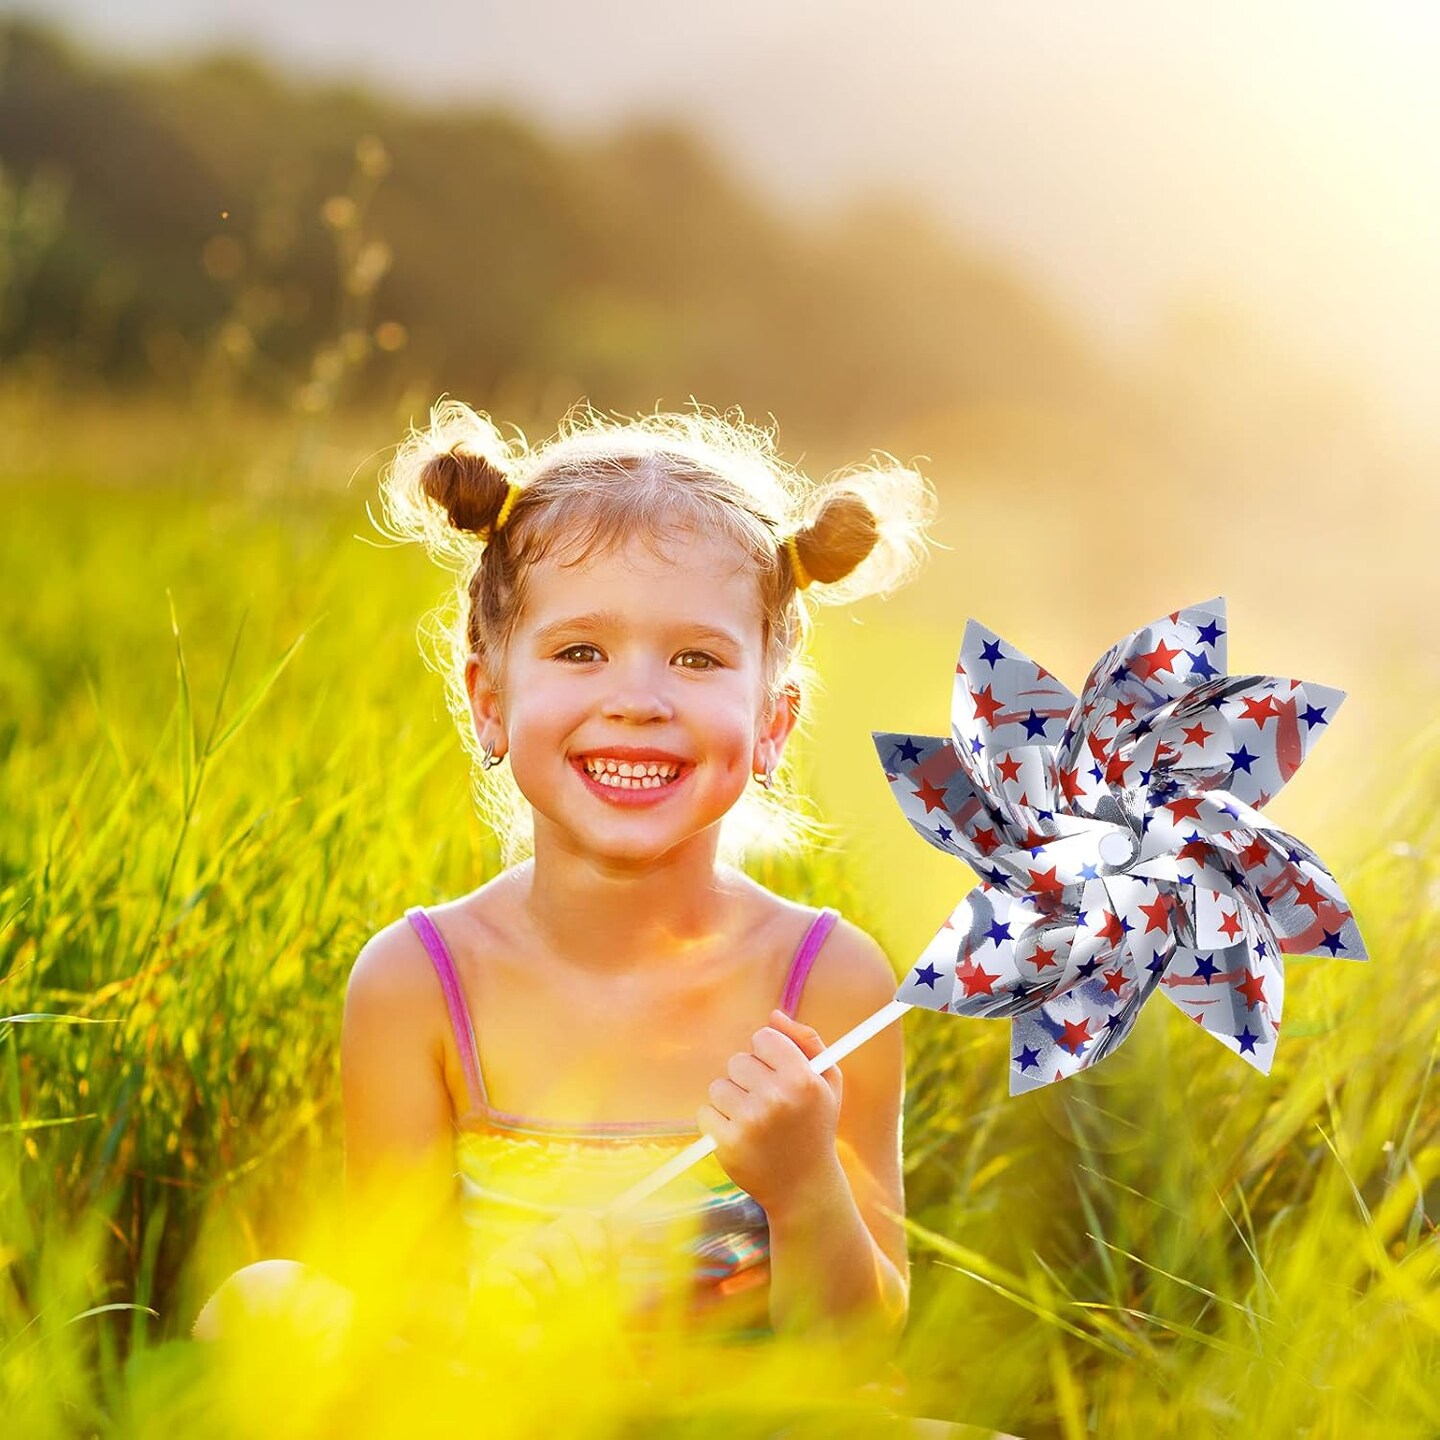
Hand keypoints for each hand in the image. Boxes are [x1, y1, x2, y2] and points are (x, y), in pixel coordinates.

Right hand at [472, 1210, 624, 1332]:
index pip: (579, 1221)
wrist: (529, 1340)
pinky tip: (534, 1326)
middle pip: (557, 1240)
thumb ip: (614, 1252)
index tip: (599, 1274)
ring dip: (551, 1299)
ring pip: (537, 1269)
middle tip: (579, 1301)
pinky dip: (527, 1311)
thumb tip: (634, 1223)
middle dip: (575, 1277)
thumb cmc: (569, 1306)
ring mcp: (511, 1256)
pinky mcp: (490, 1280)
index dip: (593, 1247)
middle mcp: (537, 1238)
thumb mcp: (598, 1282)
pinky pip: (510, 1288)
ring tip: (553, 1313)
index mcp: (566, 1232)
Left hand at [697, 1008, 842, 1215]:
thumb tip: (774, 1016)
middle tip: (767, 1103)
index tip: (775, 1073)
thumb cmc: (815, 1128)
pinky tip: (739, 1135)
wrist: (805, 1188)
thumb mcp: (828, 1082)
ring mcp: (750, 1121)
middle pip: (738, 1060)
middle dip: (749, 1078)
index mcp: (802, 1078)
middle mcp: (776, 1097)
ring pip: (719, 1086)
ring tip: (753, 1121)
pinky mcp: (727, 1143)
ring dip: (731, 1100)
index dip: (767, 1055)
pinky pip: (705, 1112)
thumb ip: (807, 1041)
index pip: (763, 1037)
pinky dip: (717, 1122)